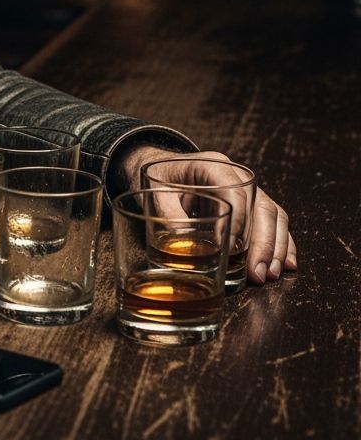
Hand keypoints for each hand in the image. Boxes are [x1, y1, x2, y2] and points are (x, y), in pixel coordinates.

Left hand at [116, 145, 296, 284]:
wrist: (159, 167)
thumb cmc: (159, 178)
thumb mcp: (154, 191)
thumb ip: (167, 214)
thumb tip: (182, 243)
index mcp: (211, 165)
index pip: (235, 193)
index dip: (238, 222)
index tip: (232, 250)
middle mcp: (235, 174)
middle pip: (262, 206)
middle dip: (264, 243)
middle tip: (259, 272)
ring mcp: (246, 188)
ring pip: (273, 215)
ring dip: (276, 247)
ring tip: (271, 274)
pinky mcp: (250, 202)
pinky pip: (274, 220)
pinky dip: (282, 243)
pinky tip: (285, 263)